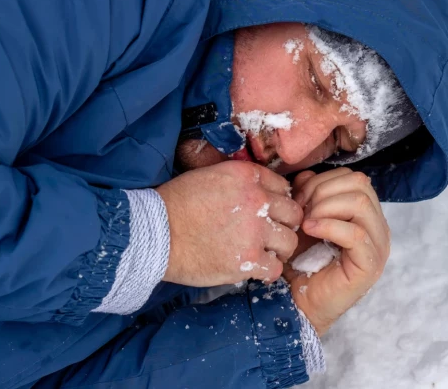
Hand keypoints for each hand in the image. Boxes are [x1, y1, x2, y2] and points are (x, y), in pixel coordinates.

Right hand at [156, 161, 302, 286]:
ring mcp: (254, 231)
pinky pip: (275, 268)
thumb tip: (261, 192)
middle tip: (271, 234)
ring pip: (289, 241)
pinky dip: (268, 271)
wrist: (154, 233)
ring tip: (264, 253)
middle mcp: (257, 200)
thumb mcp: (210, 176)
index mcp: (247, 176)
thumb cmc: (175, 204)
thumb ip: (240, 182)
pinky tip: (257, 269)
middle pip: (293, 213)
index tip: (269, 213)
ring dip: (279, 249)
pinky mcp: (248, 260)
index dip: (277, 202)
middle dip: (284, 224)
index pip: (283, 187)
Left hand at [284, 168, 390, 335]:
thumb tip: (307, 176)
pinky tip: (310, 231)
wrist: (298, 302)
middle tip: (302, 211)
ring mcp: (378, 246)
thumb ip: (308, 195)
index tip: (299, 199)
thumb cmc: (302, 264)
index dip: (323, 181)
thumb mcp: (304, 219)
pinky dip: (328, 226)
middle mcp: (378, 227)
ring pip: (360, 203)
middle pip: (360, 184)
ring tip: (306, 223)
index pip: (354, 178)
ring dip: (325, 207)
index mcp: (366, 214)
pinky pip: (355, 233)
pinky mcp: (369, 265)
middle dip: (324, 191)